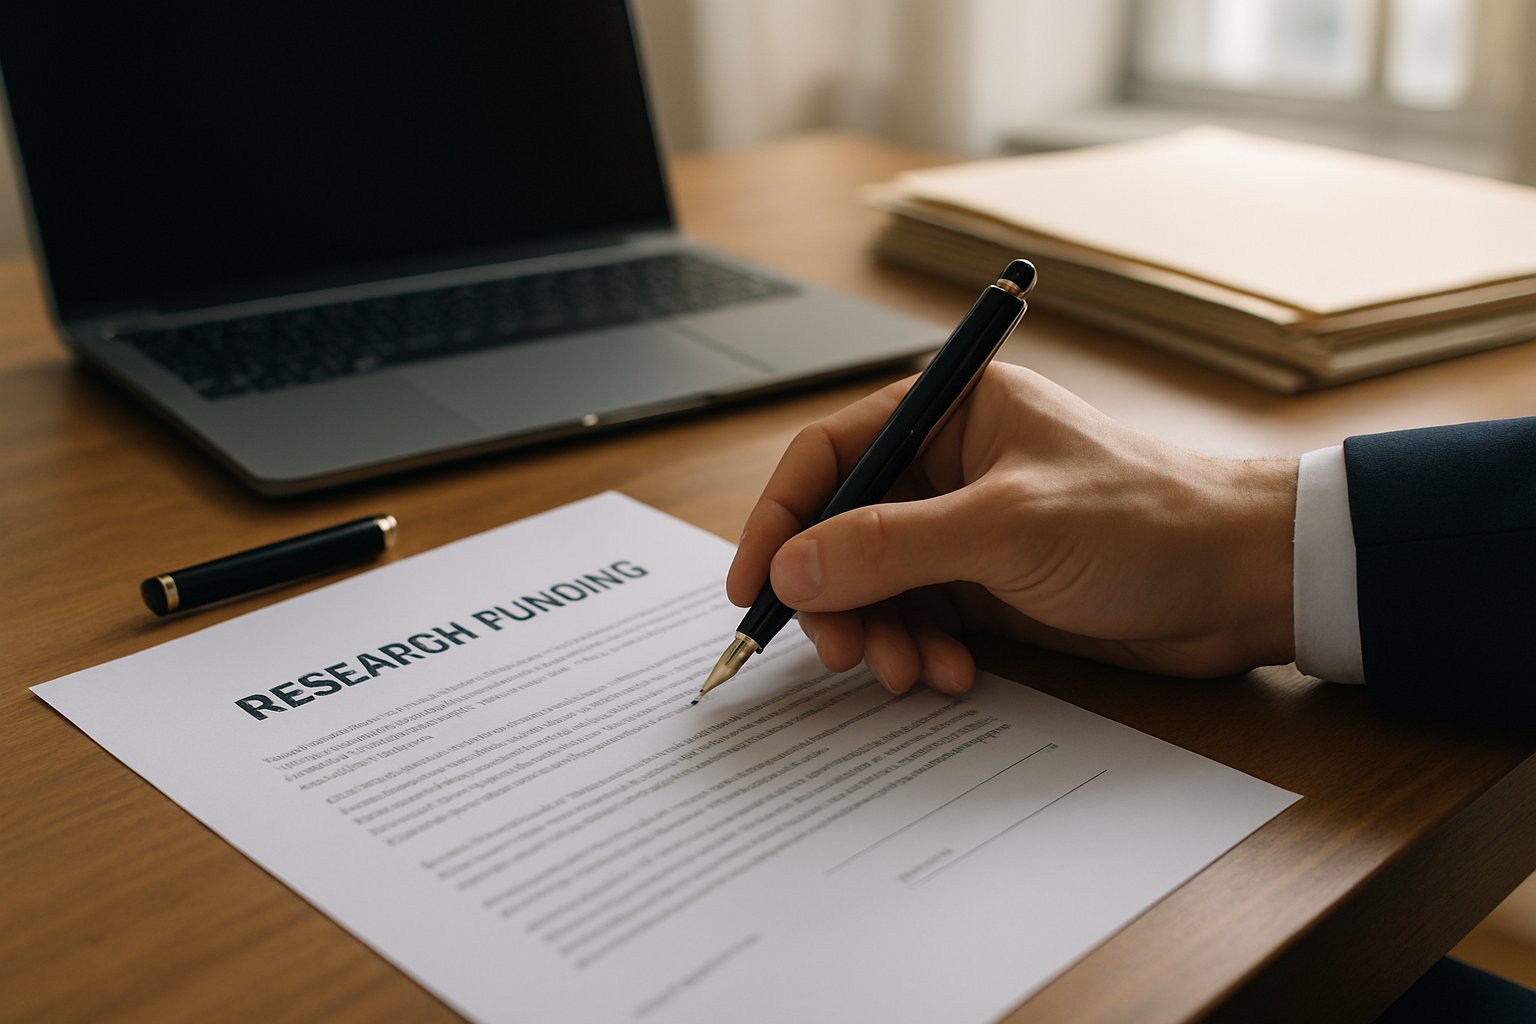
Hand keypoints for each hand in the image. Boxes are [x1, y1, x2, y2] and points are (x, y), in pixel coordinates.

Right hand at [727, 364, 1297, 695]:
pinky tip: (952, 674)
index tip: (754, 584)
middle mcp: (948, 466)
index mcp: (948, 411)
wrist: (1242, 582)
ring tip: (910, 671)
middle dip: (835, 595)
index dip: (781, 518)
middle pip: (843, 529)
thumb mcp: (1006, 529)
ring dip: (881, 633)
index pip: (830, 454)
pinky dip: (921, 650)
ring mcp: (965, 529)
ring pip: (877, 584)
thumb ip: (891, 546)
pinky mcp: (988, 585)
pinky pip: (920, 619)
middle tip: (840, 650)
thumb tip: (792, 566)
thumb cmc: (1144, 521)